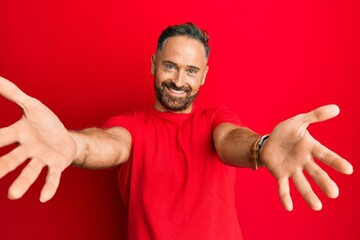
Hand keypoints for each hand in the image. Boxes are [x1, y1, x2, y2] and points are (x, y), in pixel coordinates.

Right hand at [0, 76, 75, 201]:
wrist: (66, 138)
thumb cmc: (45, 123)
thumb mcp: (32, 106)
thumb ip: (13, 94)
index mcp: (18, 134)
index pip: (0, 138)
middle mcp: (27, 149)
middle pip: (12, 159)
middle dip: (1, 167)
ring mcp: (42, 158)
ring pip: (30, 171)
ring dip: (22, 182)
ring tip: (13, 195)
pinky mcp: (56, 165)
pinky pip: (52, 176)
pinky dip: (49, 186)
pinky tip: (44, 198)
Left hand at [261, 105, 352, 210]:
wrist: (268, 141)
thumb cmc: (286, 132)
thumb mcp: (298, 121)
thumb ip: (315, 116)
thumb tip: (336, 108)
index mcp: (309, 148)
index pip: (325, 155)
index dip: (336, 161)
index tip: (348, 169)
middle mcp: (303, 161)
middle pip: (316, 173)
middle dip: (324, 182)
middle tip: (334, 194)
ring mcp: (292, 169)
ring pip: (301, 183)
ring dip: (308, 195)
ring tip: (317, 207)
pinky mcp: (280, 174)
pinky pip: (283, 187)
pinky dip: (285, 196)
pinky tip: (289, 207)